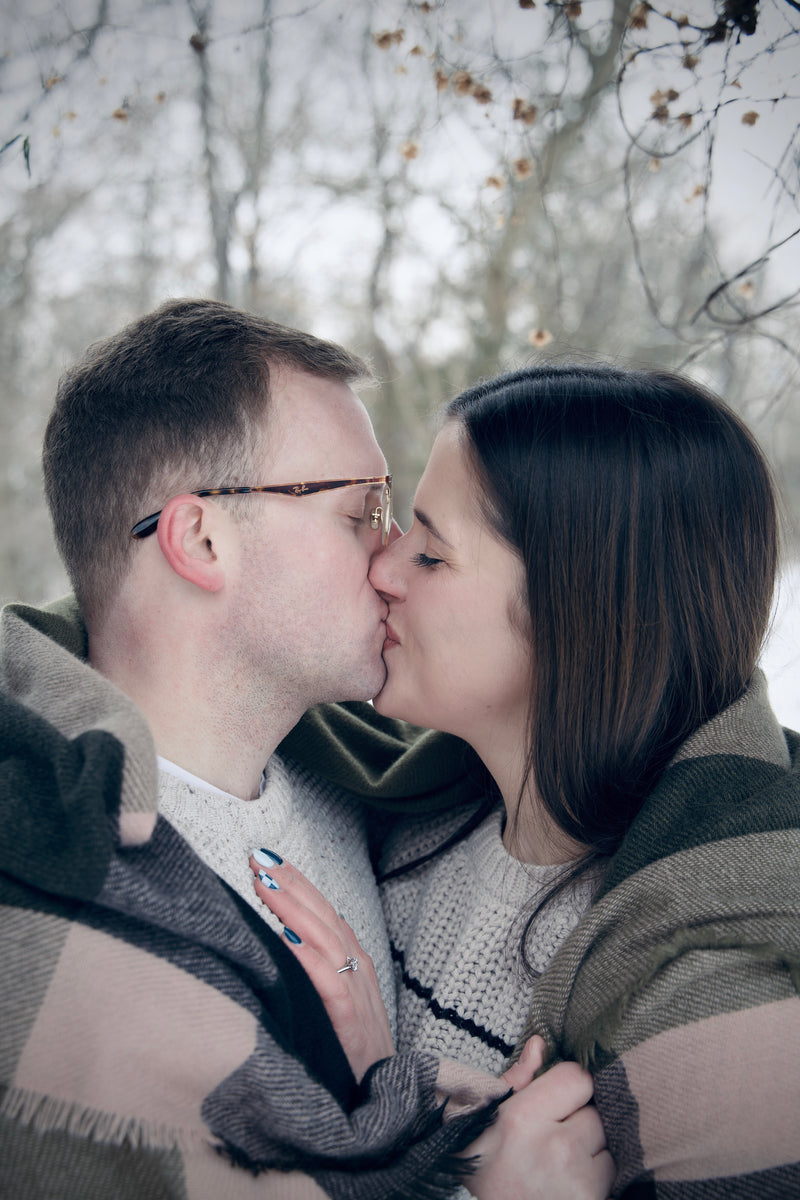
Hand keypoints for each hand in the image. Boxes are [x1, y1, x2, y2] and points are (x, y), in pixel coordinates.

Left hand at [249, 852, 394, 1080]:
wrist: (382, 1104)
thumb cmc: (352, 1053)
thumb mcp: (336, 1004)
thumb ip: (319, 971)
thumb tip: (282, 940)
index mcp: (355, 963)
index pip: (324, 911)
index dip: (298, 884)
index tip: (267, 860)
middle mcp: (358, 970)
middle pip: (323, 916)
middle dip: (290, 884)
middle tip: (258, 858)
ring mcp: (358, 995)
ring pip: (325, 939)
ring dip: (293, 909)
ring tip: (264, 885)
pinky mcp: (352, 1025)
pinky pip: (330, 984)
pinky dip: (309, 958)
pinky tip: (286, 940)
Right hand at [461, 1039, 613, 1199]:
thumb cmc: (488, 1159)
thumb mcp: (494, 1113)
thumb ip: (519, 1077)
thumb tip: (541, 1044)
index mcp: (526, 1117)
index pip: (579, 1078)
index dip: (570, 1085)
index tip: (557, 1097)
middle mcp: (556, 1147)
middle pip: (595, 1113)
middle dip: (579, 1120)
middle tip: (555, 1134)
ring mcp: (577, 1180)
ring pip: (607, 1145)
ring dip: (591, 1149)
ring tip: (561, 1160)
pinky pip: (611, 1174)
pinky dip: (596, 1175)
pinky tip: (570, 1179)